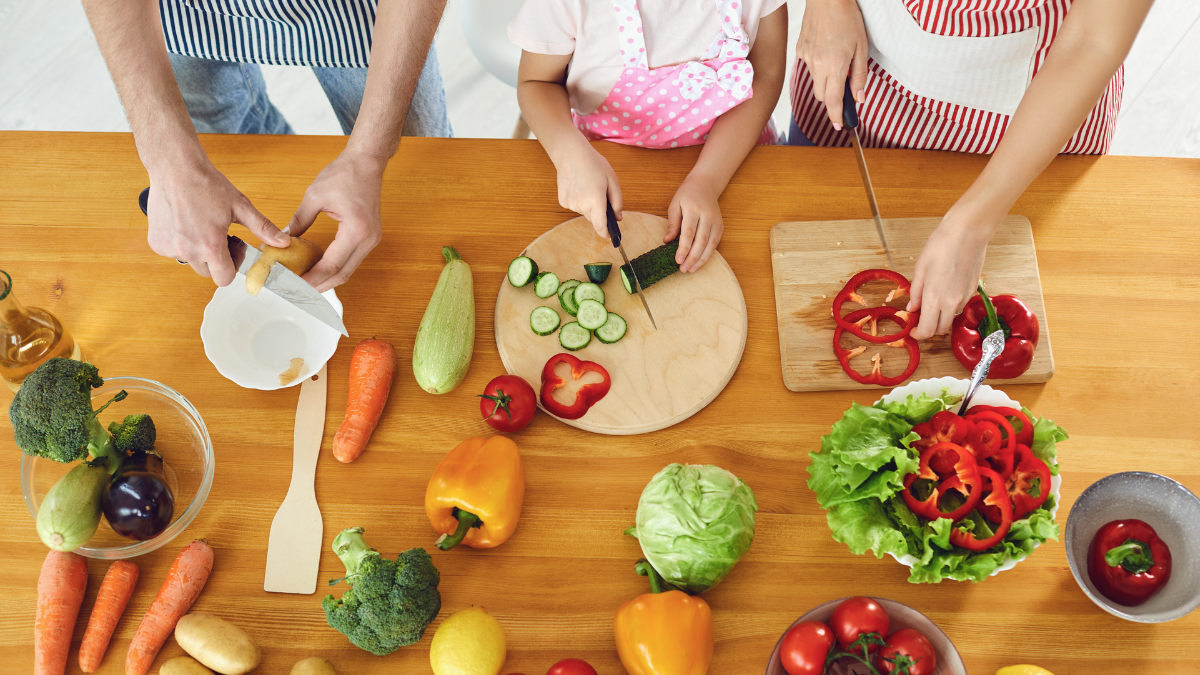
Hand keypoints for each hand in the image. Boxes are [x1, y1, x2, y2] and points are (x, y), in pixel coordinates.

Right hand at [146, 161, 288, 285]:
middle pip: (207, 271)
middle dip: (214, 258)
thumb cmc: (207, 184)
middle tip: (217, 235)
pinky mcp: (156, 242)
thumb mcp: (240, 206)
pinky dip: (180, 242)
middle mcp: (187, 251)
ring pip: (189, 261)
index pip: (223, 279)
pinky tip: (184, 222)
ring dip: (196, 250)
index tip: (232, 250)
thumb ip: (262, 228)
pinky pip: (172, 251)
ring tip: (200, 225)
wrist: (175, 168)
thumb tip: (283, 242)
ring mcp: (169, 248)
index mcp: (210, 246)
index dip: (230, 266)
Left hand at [287, 150, 386, 291]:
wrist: (367, 162)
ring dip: (328, 279)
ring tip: (307, 283)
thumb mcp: (315, 196)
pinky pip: (352, 260)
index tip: (294, 285)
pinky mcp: (370, 237)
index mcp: (356, 230)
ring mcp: (372, 239)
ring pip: (349, 270)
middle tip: (298, 291)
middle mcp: (368, 239)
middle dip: (320, 286)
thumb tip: (283, 239)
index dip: (312, 279)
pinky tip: (320, 268)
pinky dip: (336, 267)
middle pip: (343, 275)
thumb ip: (299, 222)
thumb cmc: (345, 174)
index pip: (331, 265)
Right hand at [553, 142, 622, 237]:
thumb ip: (617, 200)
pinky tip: (578, 187)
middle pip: (593, 218)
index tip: (609, 236)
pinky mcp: (563, 202)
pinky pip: (575, 207)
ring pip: (584, 212)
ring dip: (588, 205)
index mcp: (595, 200)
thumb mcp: (612, 179)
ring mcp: (570, 204)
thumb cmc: (593, 164)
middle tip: (599, 194)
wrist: (570, 154)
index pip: (600, 225)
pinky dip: (579, 201)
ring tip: (587, 187)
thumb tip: (618, 217)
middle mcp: (581, 205)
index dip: (605, 233)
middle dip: (599, 212)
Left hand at [666, 173, 723, 271]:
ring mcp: (716, 221)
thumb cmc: (687, 195)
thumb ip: (673, 224)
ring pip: (710, 244)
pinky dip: (708, 254)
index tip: (678, 260)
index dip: (684, 248)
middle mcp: (707, 215)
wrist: (705, 185)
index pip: (689, 232)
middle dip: (692, 257)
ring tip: (691, 269)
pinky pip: (715, 243)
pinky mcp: (720, 226)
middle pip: (701, 241)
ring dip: (701, 259)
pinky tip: (700, 262)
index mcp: (693, 209)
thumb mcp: (675, 205)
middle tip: (683, 269)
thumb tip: (667, 242)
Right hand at [797, 0, 868, 128]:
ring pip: (814, 81)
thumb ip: (860, 75)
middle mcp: (817, 66)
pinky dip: (818, 64)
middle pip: (821, 96)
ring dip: (825, 80)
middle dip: (832, 98)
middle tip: (844, 91)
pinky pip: (808, 66)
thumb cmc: (846, 18)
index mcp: (834, 67)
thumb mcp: (862, 47)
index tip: (839, 125)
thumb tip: (860, 97)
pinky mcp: (800, 50)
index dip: (837, 116)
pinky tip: (825, 49)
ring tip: (836, 60)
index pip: (833, 102)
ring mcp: (806, 58)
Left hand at [907, 203, 999, 338]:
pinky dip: (950, 307)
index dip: (918, 334)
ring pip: (951, 319)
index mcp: (934, 298)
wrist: (967, 233)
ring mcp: (964, 298)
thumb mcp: (920, 269)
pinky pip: (959, 307)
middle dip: (929, 329)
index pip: (927, 330)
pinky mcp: (973, 291)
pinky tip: (945, 292)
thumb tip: (912, 309)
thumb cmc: (940, 246)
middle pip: (940, 330)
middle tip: (920, 318)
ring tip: (932, 302)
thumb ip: (915, 293)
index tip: (912, 329)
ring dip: (940, 318)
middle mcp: (951, 303)